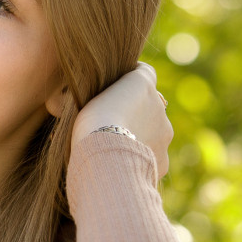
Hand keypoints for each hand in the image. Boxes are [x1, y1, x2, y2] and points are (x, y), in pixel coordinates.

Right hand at [63, 60, 171, 178]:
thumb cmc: (90, 125)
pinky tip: (120, 167)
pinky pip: (152, 159)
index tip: (115, 92)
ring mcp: (164, 135)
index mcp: (143, 84)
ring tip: (112, 150)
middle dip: (133, 115)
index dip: (129, 82)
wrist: (106, 159)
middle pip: (148, 107)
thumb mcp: (81, 99)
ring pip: (152, 134)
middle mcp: (159, 106)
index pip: (143, 74)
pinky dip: (138, 161)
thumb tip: (77, 101)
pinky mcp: (162, 161)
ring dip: (137, 138)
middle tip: (108, 127)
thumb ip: (93, 95)